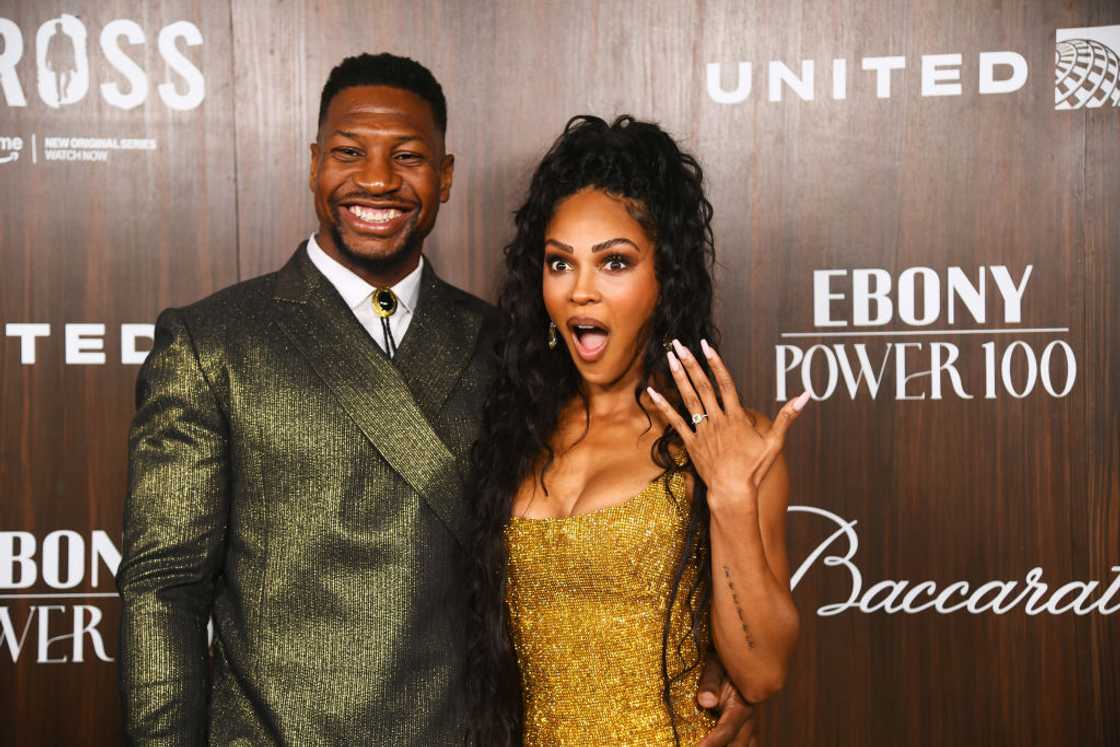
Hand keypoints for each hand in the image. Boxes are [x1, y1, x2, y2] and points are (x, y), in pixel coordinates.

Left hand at [647, 339, 808, 509]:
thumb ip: (787, 416)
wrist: (733, 492)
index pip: (725, 384)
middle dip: (691, 363)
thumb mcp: (775, 442)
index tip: (706, 346)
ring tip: (670, 358)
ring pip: (689, 399)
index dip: (715, 363)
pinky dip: (663, 406)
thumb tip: (805, 396)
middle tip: (679, 344)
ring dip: (678, 377)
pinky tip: (653, 392)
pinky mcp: (691, 443)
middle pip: (703, 386)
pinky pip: (675, 422)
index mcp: (736, 417)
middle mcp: (717, 420)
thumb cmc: (755, 469)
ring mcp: (702, 431)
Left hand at [695, 654, 756, 746]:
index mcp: (741, 706)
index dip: (711, 744)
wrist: (739, 660)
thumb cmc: (722, 663)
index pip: (726, 731)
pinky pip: (742, 745)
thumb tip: (704, 702)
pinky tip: (709, 744)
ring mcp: (748, 728)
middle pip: (735, 746)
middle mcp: (748, 721)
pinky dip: (729, 746)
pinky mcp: (745, 731)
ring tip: (701, 745)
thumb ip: (710, 683)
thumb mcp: (715, 666)